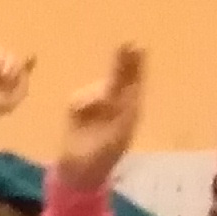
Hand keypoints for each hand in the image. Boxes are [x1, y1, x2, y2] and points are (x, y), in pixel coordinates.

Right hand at [0, 47, 33, 137]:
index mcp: (1, 81)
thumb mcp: (11, 101)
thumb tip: (26, 71)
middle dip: (14, 65)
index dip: (27, 61)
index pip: (16, 65)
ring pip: (4, 51)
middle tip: (6, 75)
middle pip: (13, 57)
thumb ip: (23, 87)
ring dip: (5, 62)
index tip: (33, 56)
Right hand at [55, 41, 146, 191]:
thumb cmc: (103, 156)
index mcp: (130, 109)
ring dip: (92, 99)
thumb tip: (117, 87)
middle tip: (128, 43)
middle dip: (122, 61)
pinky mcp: (78, 107)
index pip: (135, 82)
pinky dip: (80, 105)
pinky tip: (77, 118)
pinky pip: (79, 98)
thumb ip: (121, 108)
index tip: (139, 46)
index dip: (137, 65)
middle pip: (119, 77)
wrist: (78, 172)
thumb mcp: (119, 132)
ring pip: (95, 89)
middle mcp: (115, 103)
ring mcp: (96, 104)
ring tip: (88, 119)